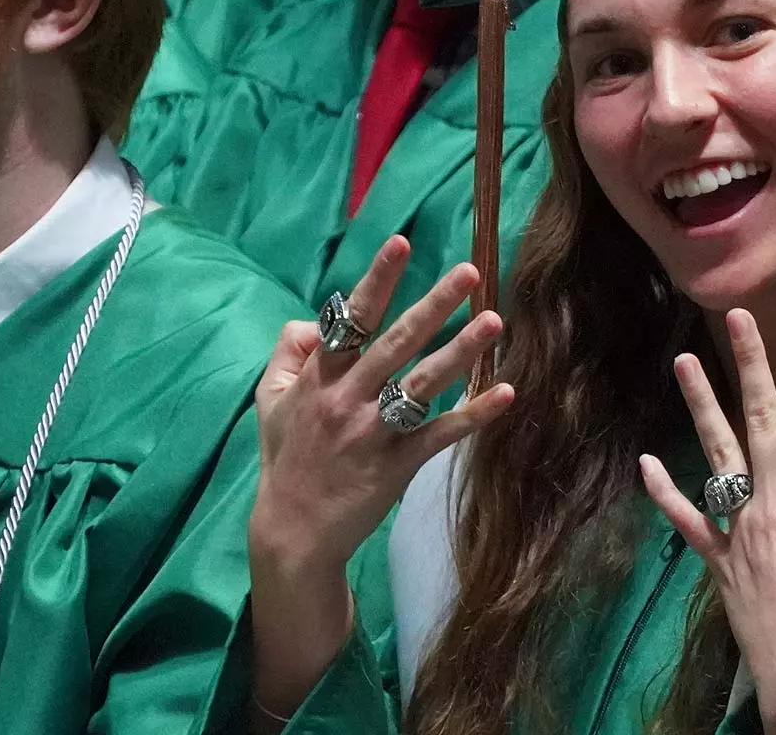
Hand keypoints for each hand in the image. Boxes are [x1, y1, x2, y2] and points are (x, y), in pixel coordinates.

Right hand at [251, 234, 514, 570]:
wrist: (294, 532)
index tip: (402, 243)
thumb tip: (315, 318)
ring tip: (495, 321)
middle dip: (434, 304)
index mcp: (319, 377)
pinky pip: (440, 434)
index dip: (376, 280)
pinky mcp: (398, 466)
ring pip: (422, 383)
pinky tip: (507, 393)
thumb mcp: (268, 400)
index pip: (350, 318)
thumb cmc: (286, 458)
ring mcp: (374, 433)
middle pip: (397, 342)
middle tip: (470, 272)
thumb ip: (288, 352)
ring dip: (461, 351)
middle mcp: (348, 399)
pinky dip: (473, 415)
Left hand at [640, 312, 775, 734]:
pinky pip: (688, 518)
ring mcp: (740, 528)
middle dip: (752, 365)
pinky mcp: (718, 558)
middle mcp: (773, 503)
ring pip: (718, 454)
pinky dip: (665, 491)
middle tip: (738, 318)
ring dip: (701, 405)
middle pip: (763, 421)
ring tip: (683, 362)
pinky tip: (647, 462)